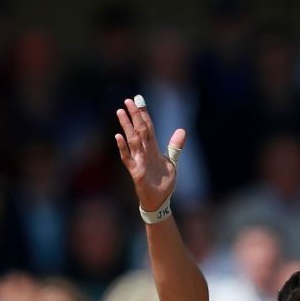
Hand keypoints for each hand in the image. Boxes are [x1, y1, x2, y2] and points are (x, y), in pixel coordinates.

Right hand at [114, 96, 182, 213]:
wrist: (160, 200)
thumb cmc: (163, 182)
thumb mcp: (172, 162)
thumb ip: (175, 146)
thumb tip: (182, 130)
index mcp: (152, 148)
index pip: (148, 127)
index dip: (144, 113)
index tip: (139, 100)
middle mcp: (144, 151)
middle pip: (139, 129)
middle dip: (134, 114)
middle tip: (128, 100)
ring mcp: (139, 160)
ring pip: (132, 139)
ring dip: (126, 125)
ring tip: (120, 112)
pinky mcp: (136, 171)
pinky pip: (127, 157)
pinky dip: (123, 147)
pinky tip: (118, 136)